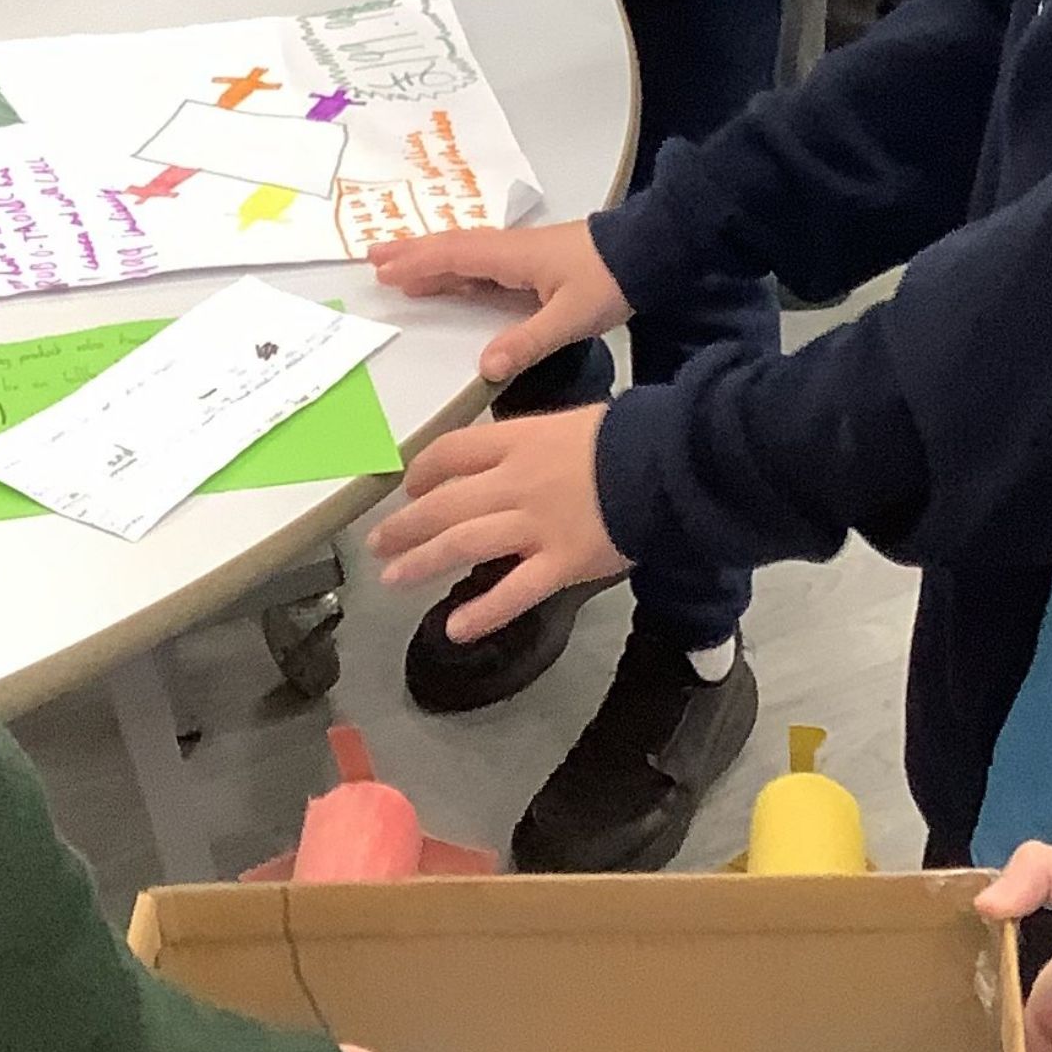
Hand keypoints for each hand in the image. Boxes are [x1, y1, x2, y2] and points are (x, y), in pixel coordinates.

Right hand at [366, 216, 629, 381]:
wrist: (648, 252)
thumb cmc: (608, 280)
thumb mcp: (570, 317)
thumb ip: (527, 342)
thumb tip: (485, 369)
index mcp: (512, 257)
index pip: (454, 257)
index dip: (418, 263)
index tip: (383, 270)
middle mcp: (509, 249)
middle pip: (450, 248)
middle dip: (412, 253)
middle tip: (372, 259)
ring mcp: (520, 254)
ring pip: (464, 253)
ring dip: (429, 258)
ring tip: (395, 268)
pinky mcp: (532, 262)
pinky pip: (480, 262)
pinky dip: (455, 269)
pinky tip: (447, 282)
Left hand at [369, 405, 626, 638]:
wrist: (672, 462)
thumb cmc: (631, 438)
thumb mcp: (574, 423)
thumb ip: (535, 443)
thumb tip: (510, 456)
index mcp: (520, 442)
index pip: (452, 453)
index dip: (423, 471)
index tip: (408, 487)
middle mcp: (516, 483)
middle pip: (444, 504)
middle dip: (405, 525)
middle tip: (379, 542)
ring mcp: (536, 526)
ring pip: (463, 545)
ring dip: (421, 563)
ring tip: (393, 579)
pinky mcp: (561, 563)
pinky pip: (513, 592)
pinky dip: (481, 613)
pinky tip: (454, 628)